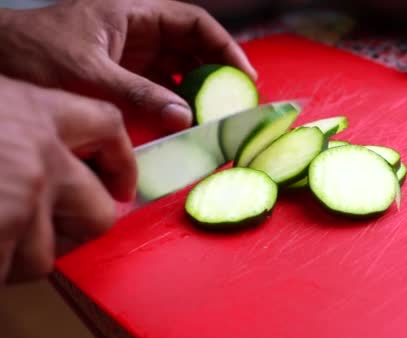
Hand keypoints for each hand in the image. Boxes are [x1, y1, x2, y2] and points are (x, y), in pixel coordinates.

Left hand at [0, 0, 256, 132]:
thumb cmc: (33, 54)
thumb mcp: (88, 74)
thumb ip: (138, 94)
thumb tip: (184, 116)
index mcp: (133, 14)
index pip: (194, 24)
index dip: (224, 47)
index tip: (243, 75)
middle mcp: (138, 32)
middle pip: (193, 48)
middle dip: (216, 74)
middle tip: (235, 104)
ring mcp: (131, 55)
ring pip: (179, 71)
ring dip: (198, 93)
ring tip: (216, 118)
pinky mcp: (123, 77)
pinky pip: (160, 89)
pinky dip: (176, 105)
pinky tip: (186, 123)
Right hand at [0, 75, 135, 283]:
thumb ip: (25, 127)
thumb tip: (53, 156)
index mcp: (37, 110)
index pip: (108, 126)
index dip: (121, 161)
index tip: (122, 187)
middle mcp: (43, 151)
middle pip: (99, 210)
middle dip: (76, 229)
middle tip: (44, 229)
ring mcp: (27, 193)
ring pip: (54, 248)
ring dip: (24, 253)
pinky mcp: (6, 228)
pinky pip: (21, 268)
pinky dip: (0, 266)